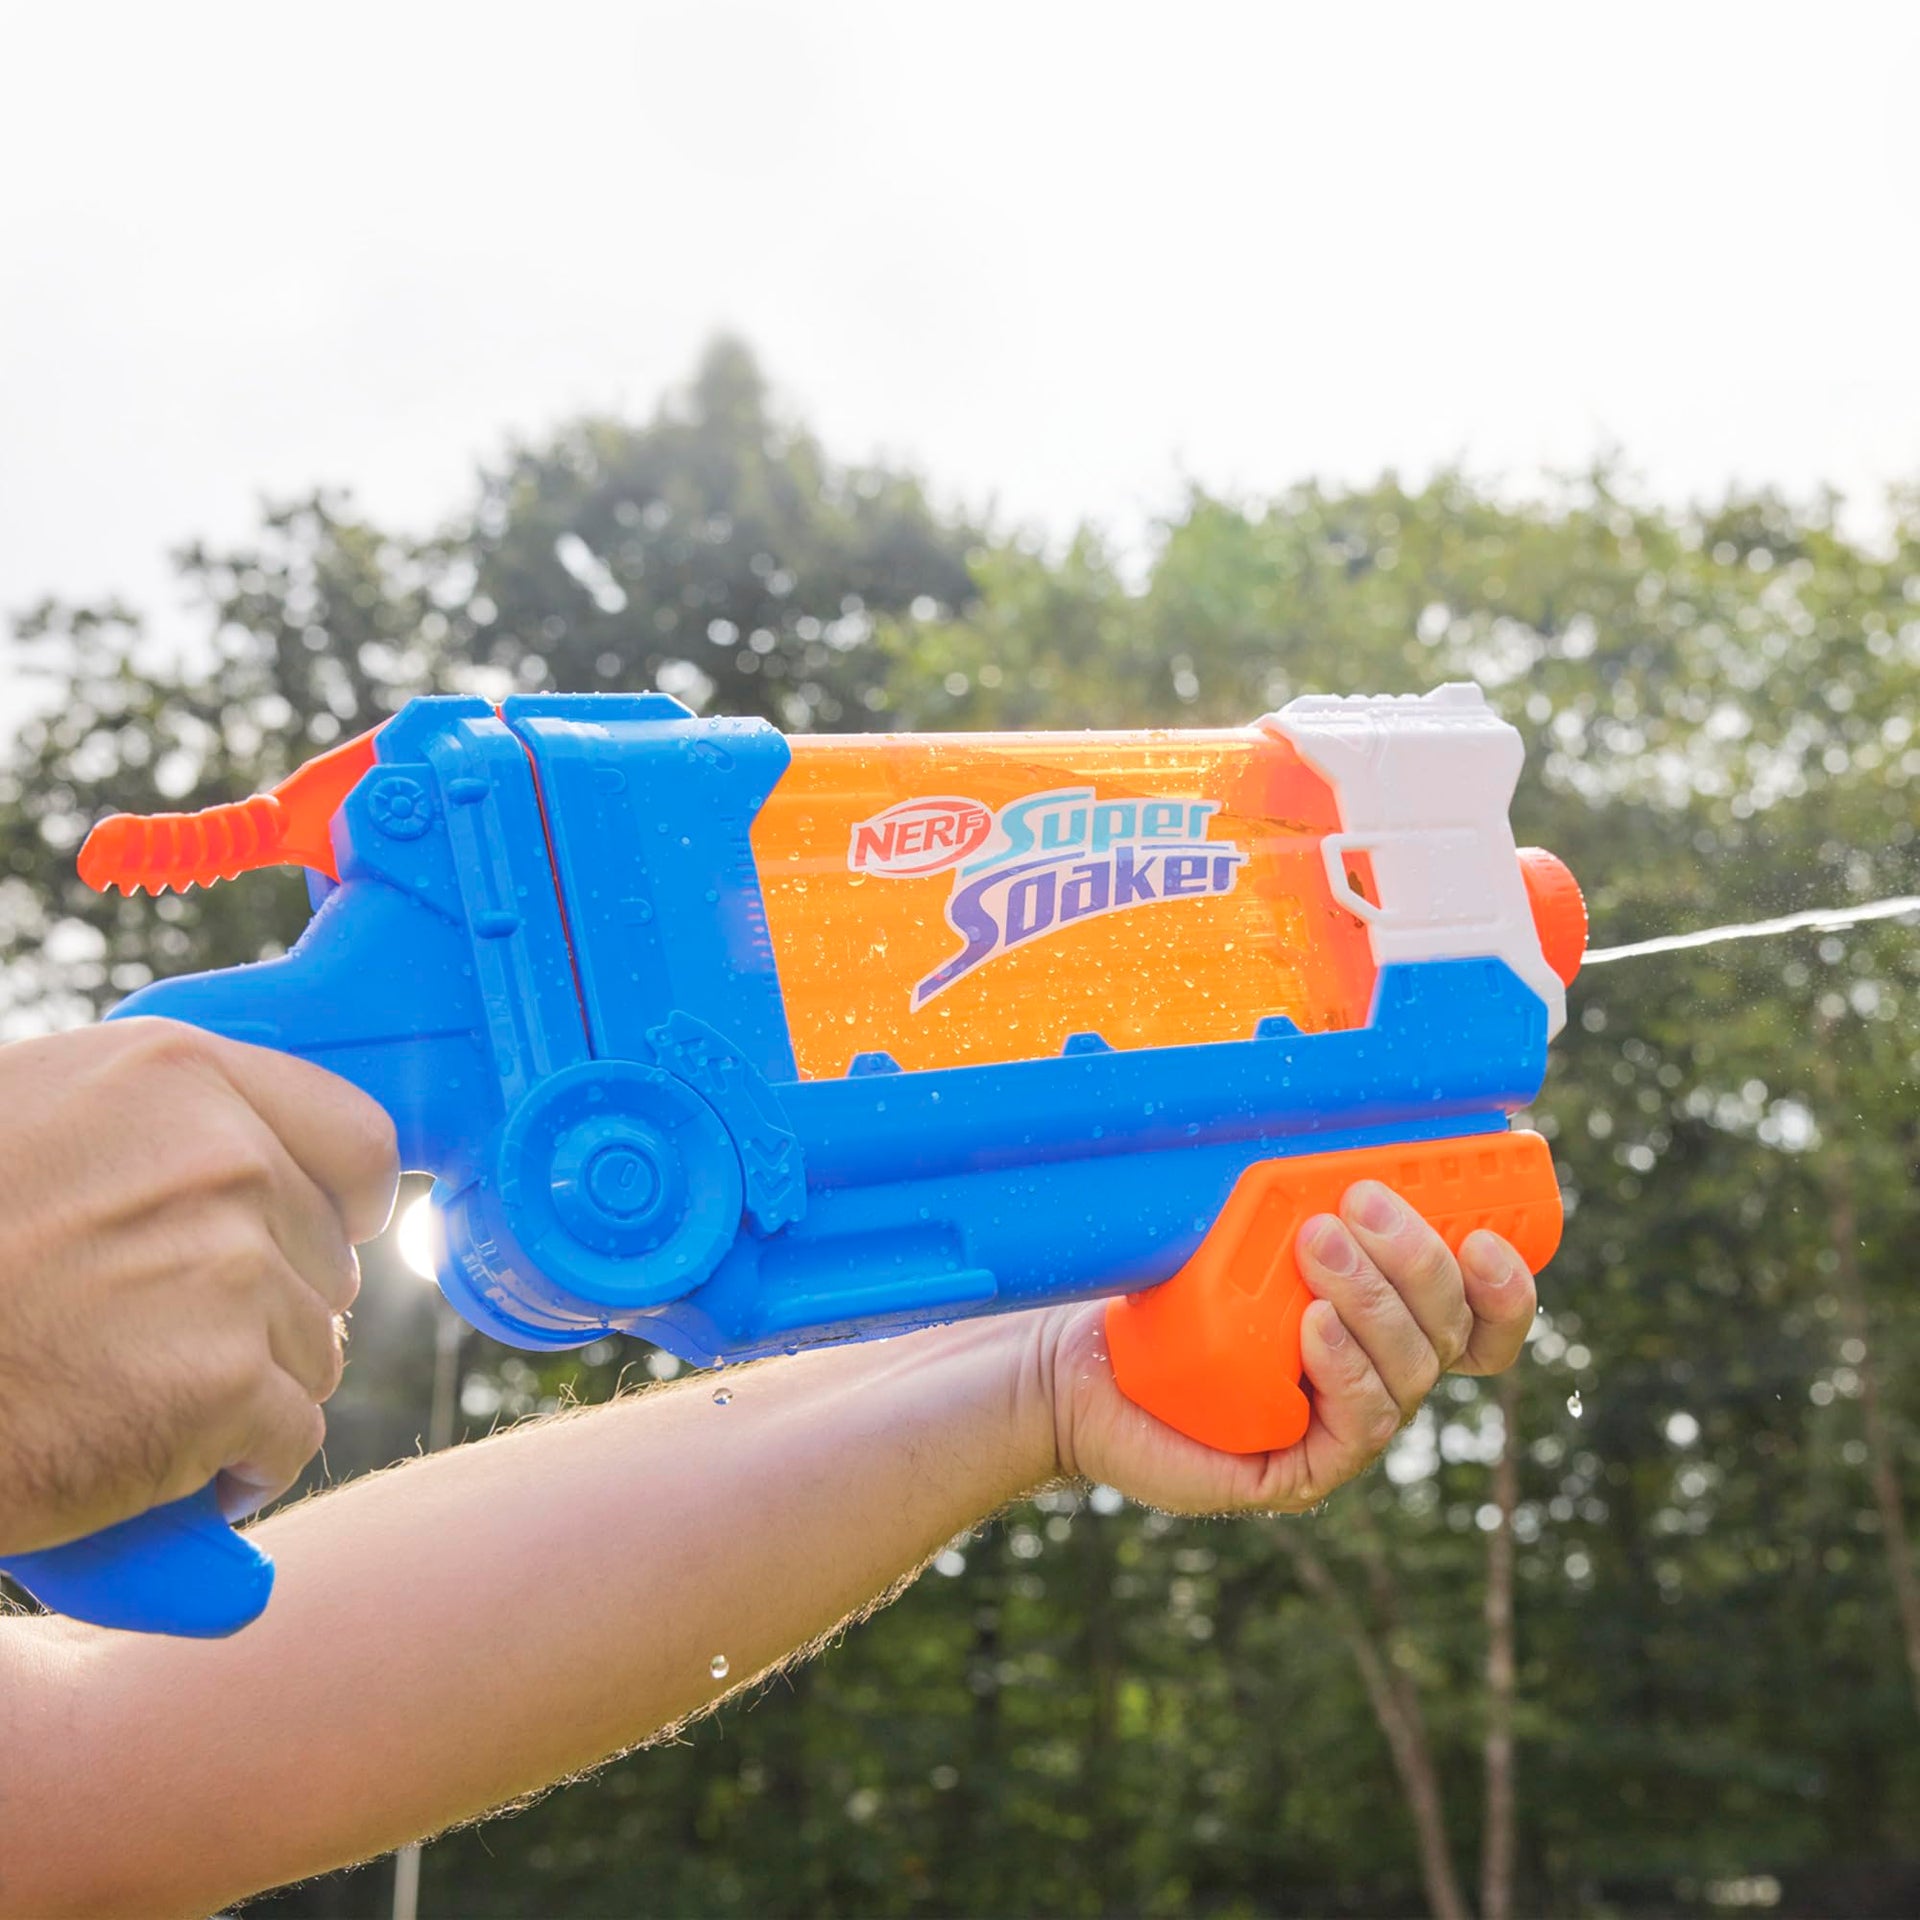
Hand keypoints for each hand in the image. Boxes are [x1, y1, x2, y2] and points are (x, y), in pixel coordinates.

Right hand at [0, 1019, 398, 1555]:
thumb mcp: (39, 1117)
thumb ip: (160, 1124)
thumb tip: (266, 1161)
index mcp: (179, 1077)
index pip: (356, 1139)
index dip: (340, 1205)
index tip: (315, 1239)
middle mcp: (223, 1159)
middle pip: (328, 1261)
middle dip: (268, 1309)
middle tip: (158, 1338)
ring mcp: (227, 1271)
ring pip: (314, 1352)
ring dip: (246, 1391)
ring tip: (132, 1395)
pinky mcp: (221, 1384)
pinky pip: (287, 1437)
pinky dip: (235, 1468)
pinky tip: (156, 1463)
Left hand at [1035, 1178, 1537, 1513]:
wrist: (1071, 1360)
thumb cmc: (1161, 1282)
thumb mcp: (1238, 1218)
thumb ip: (1294, 1176)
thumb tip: (1321, 1087)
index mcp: (1383, 1327)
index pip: (1479, 1322)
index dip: (1502, 1291)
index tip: (1485, 1237)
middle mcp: (1375, 1381)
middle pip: (1448, 1337)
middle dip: (1419, 1264)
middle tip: (1359, 1204)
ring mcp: (1338, 1432)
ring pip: (1407, 1377)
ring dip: (1375, 1304)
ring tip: (1317, 1245)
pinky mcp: (1293, 1471)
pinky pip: (1353, 1430)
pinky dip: (1345, 1373)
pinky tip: (1314, 1330)